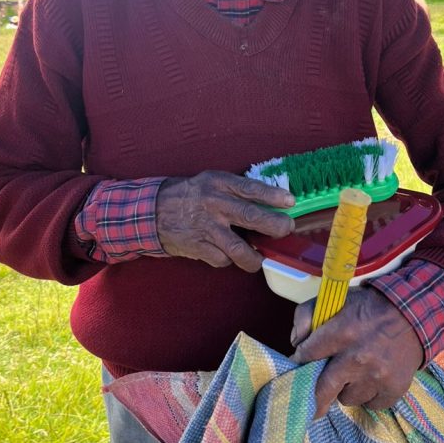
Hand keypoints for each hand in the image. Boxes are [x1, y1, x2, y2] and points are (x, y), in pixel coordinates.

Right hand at [155, 171, 294, 270]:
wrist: (152, 211)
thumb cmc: (190, 195)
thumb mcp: (211, 182)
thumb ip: (236, 191)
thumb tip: (270, 203)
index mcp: (219, 184)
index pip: (250, 188)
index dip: (272, 195)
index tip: (291, 201)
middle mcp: (214, 204)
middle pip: (250, 216)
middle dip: (275, 225)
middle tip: (287, 229)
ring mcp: (206, 227)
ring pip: (238, 248)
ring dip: (254, 257)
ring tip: (259, 259)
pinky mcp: (197, 246)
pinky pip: (221, 259)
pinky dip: (228, 260)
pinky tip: (228, 255)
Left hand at [290, 287, 423, 417]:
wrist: (413, 313)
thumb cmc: (370, 308)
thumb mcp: (337, 300)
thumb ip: (307, 315)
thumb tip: (296, 343)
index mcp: (341, 332)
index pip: (308, 355)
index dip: (301, 362)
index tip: (299, 366)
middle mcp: (358, 357)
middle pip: (324, 390)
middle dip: (314, 400)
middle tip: (311, 407)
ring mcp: (377, 375)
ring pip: (347, 398)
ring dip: (347, 390)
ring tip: (355, 374)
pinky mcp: (394, 388)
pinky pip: (371, 404)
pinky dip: (369, 396)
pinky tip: (372, 380)